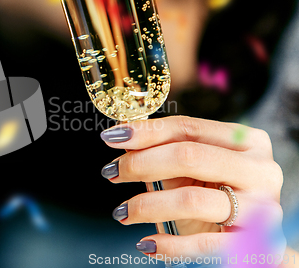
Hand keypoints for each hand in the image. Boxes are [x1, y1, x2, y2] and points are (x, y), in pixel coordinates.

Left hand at [100, 116, 284, 261]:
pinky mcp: (255, 244)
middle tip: (111, 172)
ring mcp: (262, 207)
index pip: (188, 127)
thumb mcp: (194, 169)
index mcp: (247, 141)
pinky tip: (145, 243)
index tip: (112, 136)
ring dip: (146, 205)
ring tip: (122, 211)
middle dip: (141, 163)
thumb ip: (165, 151)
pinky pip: (204, 244)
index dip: (146, 131)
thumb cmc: (216, 193)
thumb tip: (121, 135)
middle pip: (188, 156)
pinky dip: (169, 246)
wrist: (253, 239)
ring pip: (191, 199)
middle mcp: (260, 169)